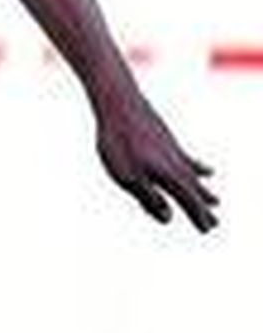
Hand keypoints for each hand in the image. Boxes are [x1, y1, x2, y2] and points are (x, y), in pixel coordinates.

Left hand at [95, 87, 218, 232]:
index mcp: (166, 175)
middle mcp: (176, 164)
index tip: (207, 230)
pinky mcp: (166, 140)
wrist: (119, 103)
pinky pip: (187, 160)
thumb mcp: (126, 176)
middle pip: (192, 190)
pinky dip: (198, 169)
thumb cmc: (117, 142)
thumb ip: (147, 198)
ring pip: (191, 176)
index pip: (187, 201)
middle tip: (214, 224)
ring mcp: (173, 150)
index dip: (196, 217)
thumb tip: (168, 218)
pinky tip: (208, 172)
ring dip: (202, 191)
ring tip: (215, 202)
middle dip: (202, 208)